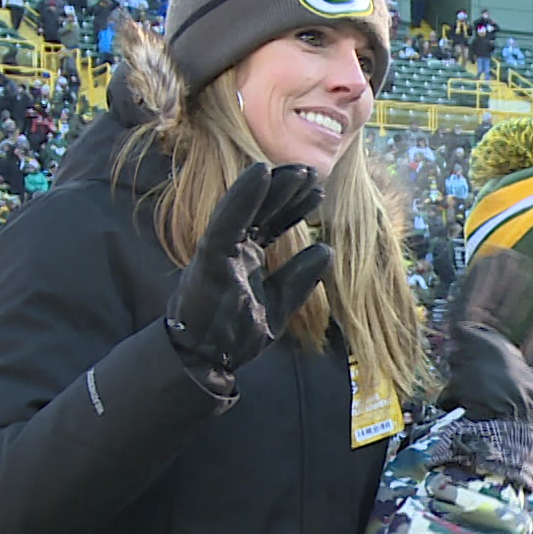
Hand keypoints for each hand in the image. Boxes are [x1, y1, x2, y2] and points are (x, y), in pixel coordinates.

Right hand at [165, 163, 330, 383]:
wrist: (206, 362)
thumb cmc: (234, 335)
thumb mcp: (278, 306)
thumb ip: (299, 279)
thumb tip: (326, 251)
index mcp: (246, 258)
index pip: (272, 224)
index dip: (294, 207)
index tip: (317, 191)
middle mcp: (233, 249)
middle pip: (262, 211)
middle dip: (286, 190)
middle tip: (311, 173)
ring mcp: (220, 250)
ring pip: (247, 208)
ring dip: (271, 187)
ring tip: (298, 171)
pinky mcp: (209, 257)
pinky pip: (227, 221)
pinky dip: (243, 196)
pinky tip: (261, 173)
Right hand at [440, 251, 532, 423]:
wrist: (508, 424)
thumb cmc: (523, 412)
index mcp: (496, 355)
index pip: (503, 318)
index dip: (512, 296)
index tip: (524, 277)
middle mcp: (480, 347)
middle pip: (489, 305)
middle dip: (500, 281)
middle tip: (510, 258)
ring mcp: (470, 343)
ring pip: (476, 300)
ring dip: (488, 276)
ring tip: (500, 254)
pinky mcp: (464, 338)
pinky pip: (468, 303)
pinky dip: (477, 283)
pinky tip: (488, 264)